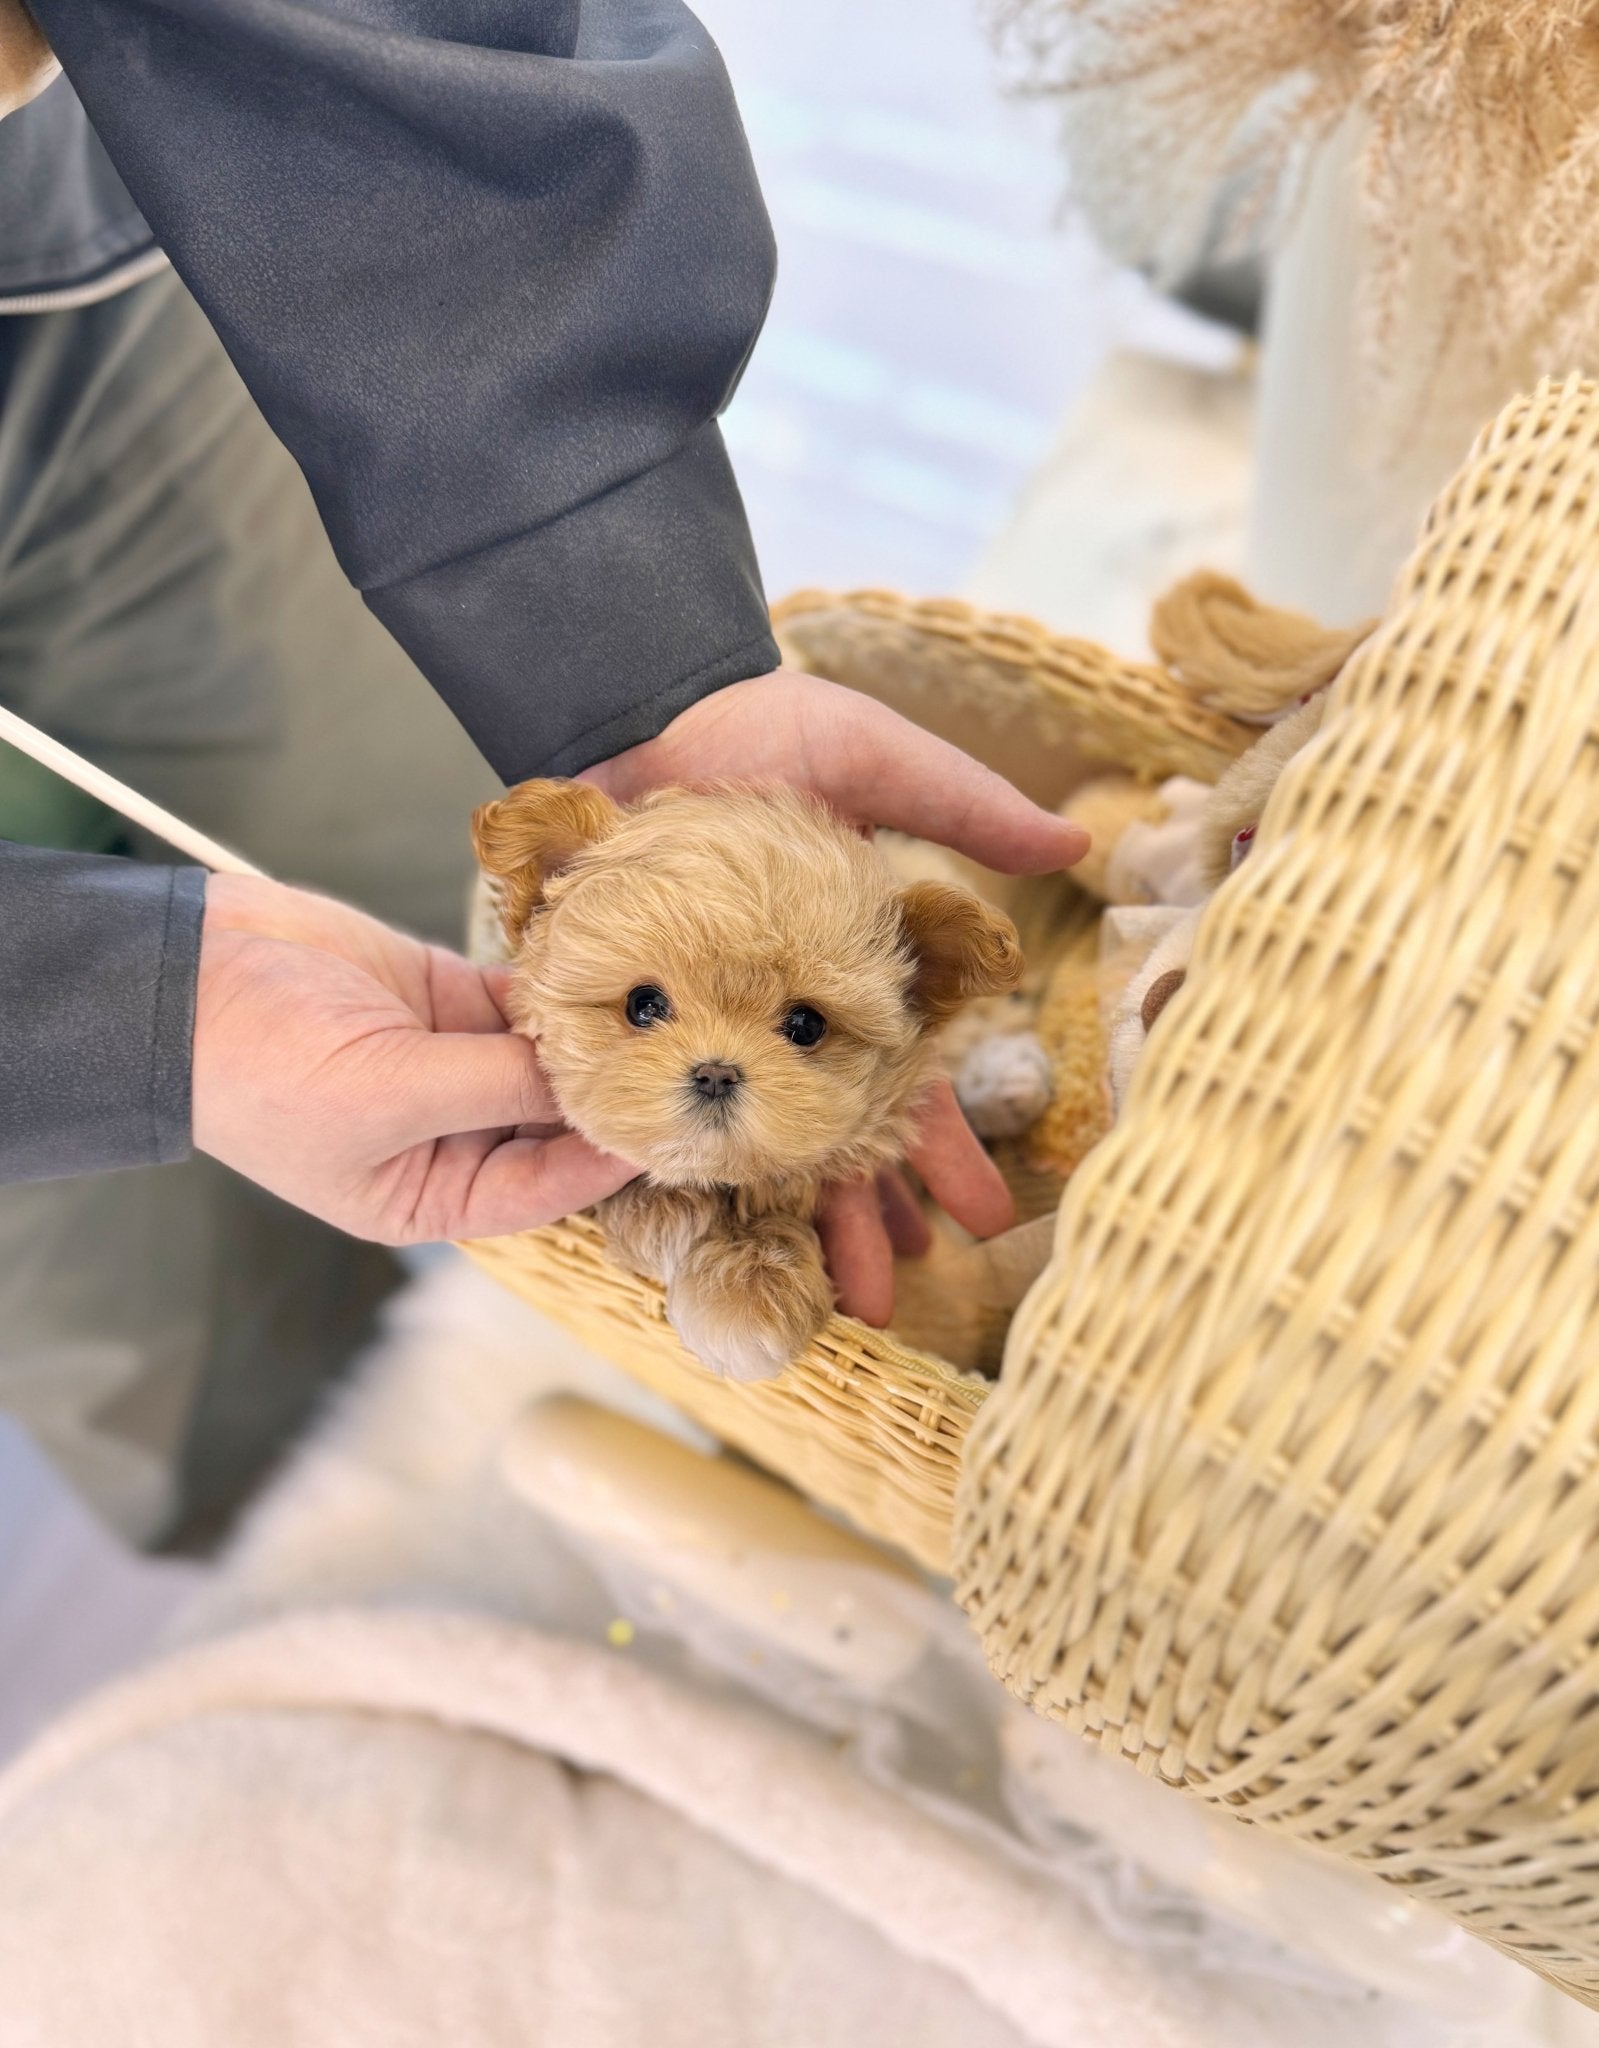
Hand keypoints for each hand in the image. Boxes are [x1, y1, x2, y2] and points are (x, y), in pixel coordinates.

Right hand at [193, 872, 634, 1243]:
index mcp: (425, 1195)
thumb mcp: (384, 1092)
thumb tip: (590, 1085)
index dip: (606, 1162)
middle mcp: (447, 1137)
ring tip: (660, 1012)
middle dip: (608, 1097)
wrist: (182, 972)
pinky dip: (559, 986)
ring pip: (545, 1057)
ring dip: (591, 1036)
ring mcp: (450, 1063)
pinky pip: (522, 998)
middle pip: (554, 1126)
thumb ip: (495, 1087)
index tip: (669, 1127)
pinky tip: (605, 970)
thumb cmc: (257, 1065)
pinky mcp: (446, 996)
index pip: (542, 1191)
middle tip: (686, 1064)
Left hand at [585, 670, 1086, 1321]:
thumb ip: (965, 807)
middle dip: (867, 1214)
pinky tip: (700, 1233)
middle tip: (891, 1293)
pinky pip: (656, 1109)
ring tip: (820, 1293)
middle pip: (830, 1133)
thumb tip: (1071, 848)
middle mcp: (778, 1012)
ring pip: (751, 1140)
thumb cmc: (756, 730)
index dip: (944, 1149)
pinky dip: (675, 1172)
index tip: (984, 1216)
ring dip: (785, 1219)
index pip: (906, 1081)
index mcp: (845, 972)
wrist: (635, 707)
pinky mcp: (635, 1018)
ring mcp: (706, 1022)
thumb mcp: (877, 760)